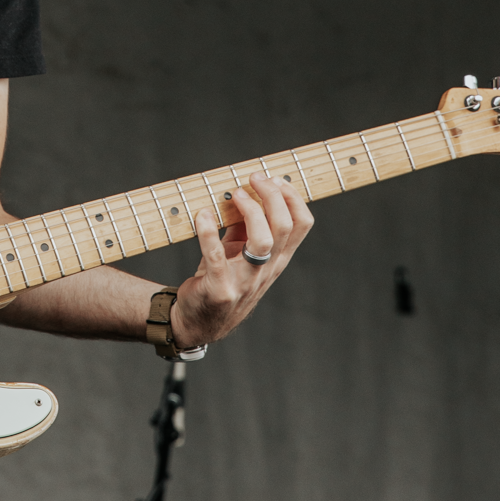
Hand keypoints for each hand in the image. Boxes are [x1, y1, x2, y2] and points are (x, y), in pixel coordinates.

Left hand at [170, 173, 313, 351]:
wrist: (198, 322)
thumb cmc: (220, 280)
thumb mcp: (238, 252)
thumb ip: (244, 226)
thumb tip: (245, 190)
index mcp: (276, 259)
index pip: (301, 224)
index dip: (292, 197)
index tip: (274, 178)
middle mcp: (266, 270)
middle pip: (285, 227)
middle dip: (271, 196)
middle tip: (252, 178)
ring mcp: (245, 282)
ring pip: (263, 242)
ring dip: (250, 211)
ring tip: (235, 194)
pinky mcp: (219, 289)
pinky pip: (216, 257)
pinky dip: (208, 232)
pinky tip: (202, 215)